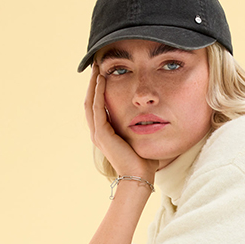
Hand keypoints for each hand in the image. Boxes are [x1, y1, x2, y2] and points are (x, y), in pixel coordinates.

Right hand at [85, 65, 157, 181]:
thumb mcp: (141, 138)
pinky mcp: (102, 134)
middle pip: (90, 101)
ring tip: (97, 68)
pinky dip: (98, 92)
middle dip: (93, 83)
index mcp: (105, 134)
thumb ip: (142, 126)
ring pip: (90, 102)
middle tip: (97, 66)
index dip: (99, 90)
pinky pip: (97, 107)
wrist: (138, 177)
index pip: (98, 106)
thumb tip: (154, 116)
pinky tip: (102, 79)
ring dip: (93, 84)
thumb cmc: (143, 162)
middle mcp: (98, 133)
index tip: (104, 74)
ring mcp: (98, 133)